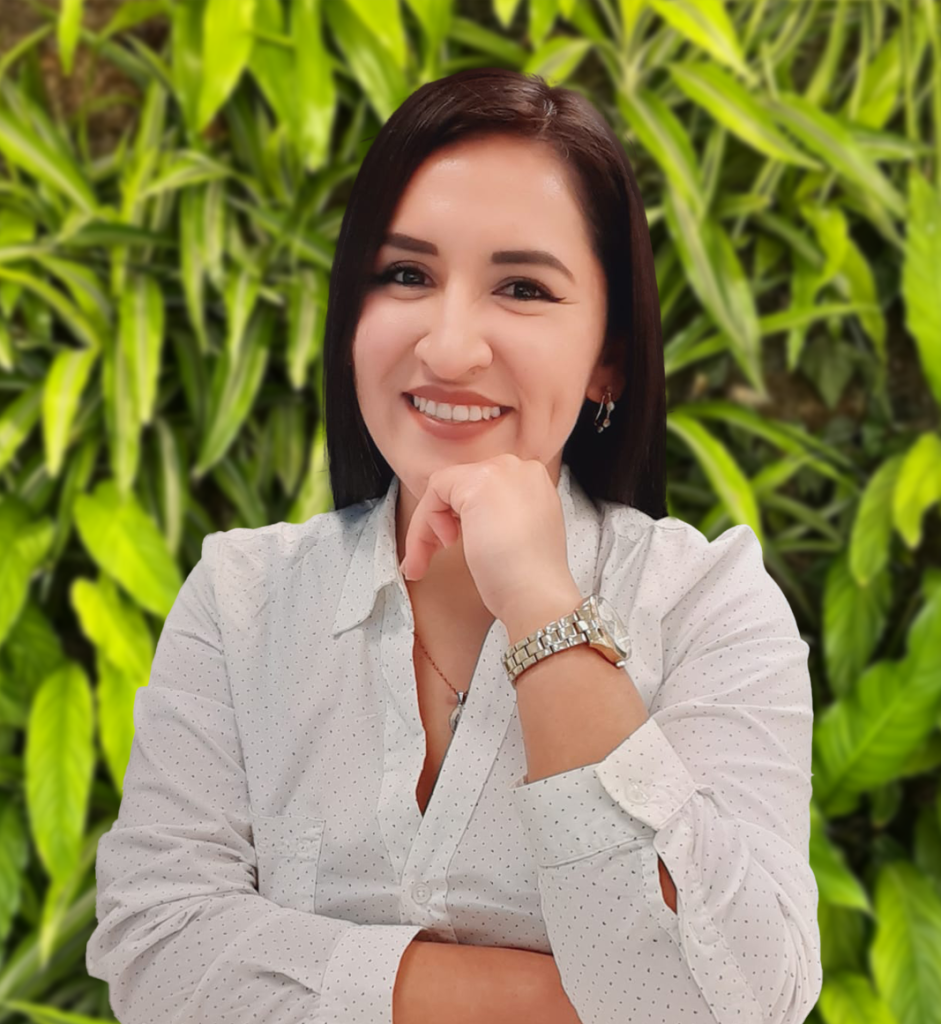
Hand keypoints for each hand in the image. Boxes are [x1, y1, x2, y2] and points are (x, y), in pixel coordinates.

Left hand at [398, 455, 577, 625]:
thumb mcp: (517, 534)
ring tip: (429, 559)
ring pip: (444, 488)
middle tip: (434, 552)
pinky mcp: (477, 482)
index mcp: (533, 482)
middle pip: (461, 485)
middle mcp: (520, 469)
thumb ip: (498, 515)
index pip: (481, 488)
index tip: (452, 543)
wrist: (537, 593)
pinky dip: (423, 524)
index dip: (460, 516)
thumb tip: (468, 517)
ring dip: (428, 526)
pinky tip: (434, 550)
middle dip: (441, 519)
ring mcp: (500, 471)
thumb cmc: (528, 578)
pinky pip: (434, 492)